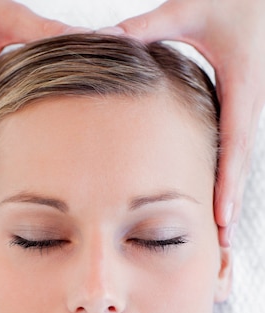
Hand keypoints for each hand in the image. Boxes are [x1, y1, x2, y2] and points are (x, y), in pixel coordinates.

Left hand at [115, 0, 264, 245]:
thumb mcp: (191, 8)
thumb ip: (151, 27)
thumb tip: (108, 42)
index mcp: (242, 87)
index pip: (235, 145)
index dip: (229, 184)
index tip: (222, 219)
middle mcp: (248, 104)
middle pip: (241, 165)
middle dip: (233, 205)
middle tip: (224, 245)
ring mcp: (246, 108)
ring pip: (238, 161)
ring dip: (231, 196)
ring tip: (222, 233)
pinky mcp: (239, 106)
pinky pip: (233, 148)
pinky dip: (226, 176)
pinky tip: (216, 196)